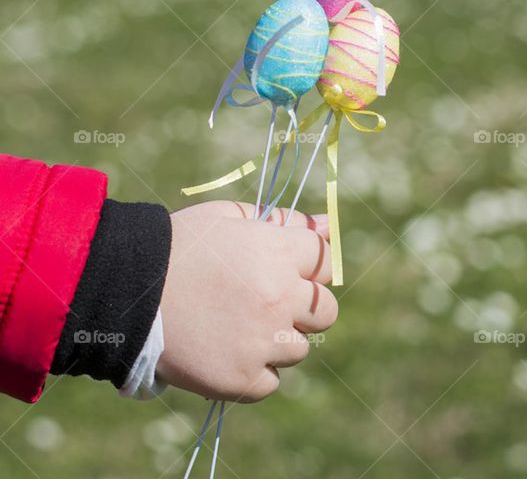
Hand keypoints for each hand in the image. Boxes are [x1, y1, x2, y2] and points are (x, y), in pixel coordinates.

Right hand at [156, 200, 335, 401]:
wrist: (123, 291)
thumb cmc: (178, 248)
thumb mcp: (228, 219)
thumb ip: (282, 221)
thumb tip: (326, 224)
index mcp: (278, 253)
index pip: (327, 262)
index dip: (309, 266)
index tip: (288, 270)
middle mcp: (279, 297)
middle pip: (326, 312)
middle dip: (303, 308)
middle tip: (266, 305)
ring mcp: (262, 341)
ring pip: (298, 349)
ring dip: (276, 342)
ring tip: (235, 328)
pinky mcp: (242, 378)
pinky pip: (270, 382)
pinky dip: (253, 374)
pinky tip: (226, 354)